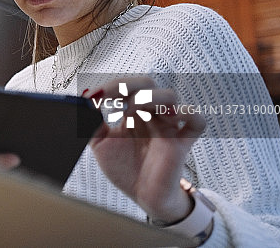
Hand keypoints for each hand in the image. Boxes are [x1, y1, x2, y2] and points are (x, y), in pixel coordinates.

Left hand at [86, 77, 205, 223]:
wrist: (142, 196)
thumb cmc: (125, 168)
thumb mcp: (100, 144)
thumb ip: (91, 125)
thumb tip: (82, 104)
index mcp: (132, 112)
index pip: (126, 87)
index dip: (111, 86)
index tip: (94, 97)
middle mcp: (150, 115)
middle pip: (149, 84)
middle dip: (129, 86)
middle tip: (113, 97)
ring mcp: (168, 126)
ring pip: (170, 96)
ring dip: (151, 97)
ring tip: (133, 109)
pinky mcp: (182, 142)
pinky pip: (197, 121)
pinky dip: (189, 113)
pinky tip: (171, 119)